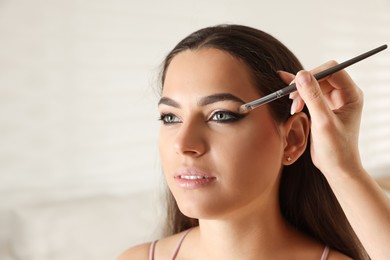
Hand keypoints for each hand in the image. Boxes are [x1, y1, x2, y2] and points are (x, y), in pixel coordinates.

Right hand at [278, 62, 363, 177]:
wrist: (337, 168)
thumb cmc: (336, 149)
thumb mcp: (323, 122)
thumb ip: (313, 97)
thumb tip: (302, 75)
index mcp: (351, 95)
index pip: (332, 70)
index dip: (313, 74)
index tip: (297, 86)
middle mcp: (345, 95)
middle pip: (321, 76)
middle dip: (305, 85)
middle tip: (292, 98)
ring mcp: (334, 101)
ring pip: (313, 85)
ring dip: (300, 93)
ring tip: (293, 107)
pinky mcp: (324, 108)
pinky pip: (309, 94)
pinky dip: (298, 94)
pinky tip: (286, 91)